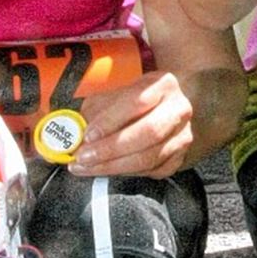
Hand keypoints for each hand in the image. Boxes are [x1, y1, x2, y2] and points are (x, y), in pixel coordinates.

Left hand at [68, 71, 194, 178]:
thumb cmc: (129, 103)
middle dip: (111, 148)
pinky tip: (106, 170)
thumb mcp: (112, 97)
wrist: (159, 112)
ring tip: (86, 167)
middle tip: (83, 157)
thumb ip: (95, 112)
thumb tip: (73, 135)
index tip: (87, 135)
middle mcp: (179, 108)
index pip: (138, 101)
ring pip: (149, 157)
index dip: (111, 120)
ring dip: (113, 166)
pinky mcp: (179, 158)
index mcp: (163, 84)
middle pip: (149, 132)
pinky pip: (152, 171)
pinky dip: (125, 173)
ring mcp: (183, 135)